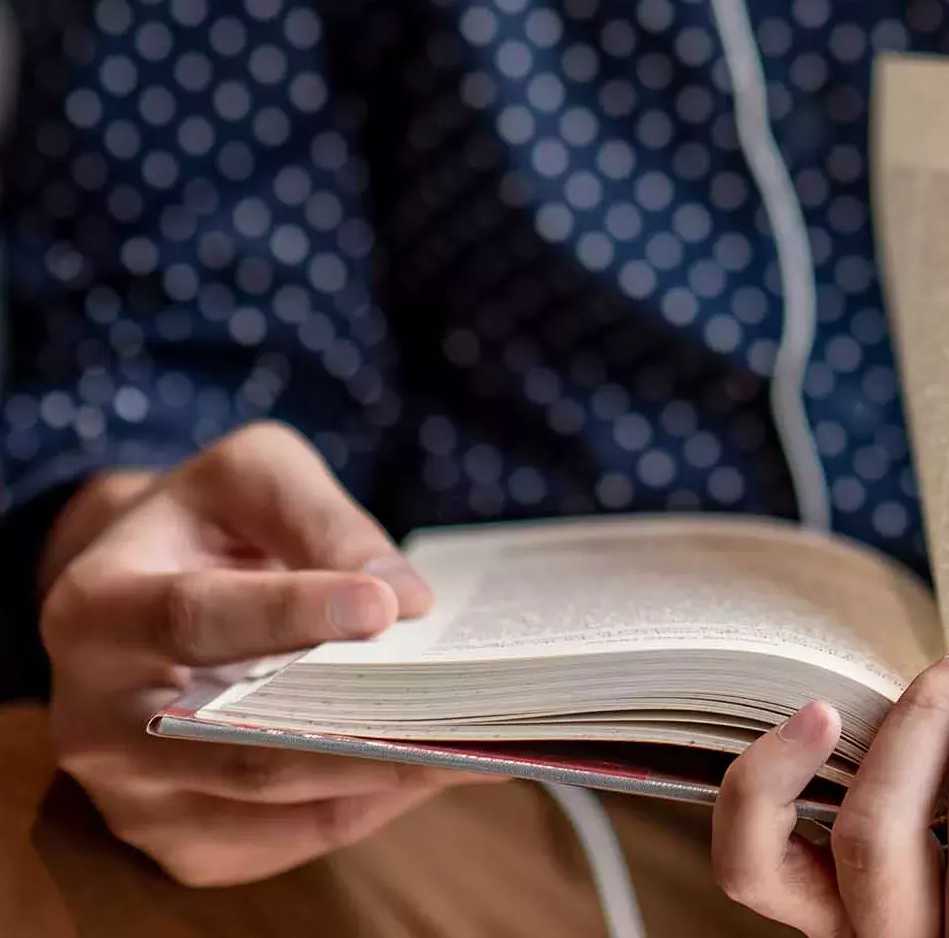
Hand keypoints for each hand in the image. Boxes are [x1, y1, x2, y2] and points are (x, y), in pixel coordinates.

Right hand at [40, 421, 492, 885]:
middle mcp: (95, 719)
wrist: (142, 593)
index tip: (386, 607)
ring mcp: (135, 796)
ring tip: (480, 737)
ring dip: (384, 772)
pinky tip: (442, 763)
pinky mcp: (184, 843)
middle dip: (358, 724)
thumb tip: (406, 597)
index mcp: (96, 610)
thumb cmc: (205, 525)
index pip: (192, 618)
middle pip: (236, 742)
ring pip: (275, 800)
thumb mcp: (250, 477)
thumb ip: (320, 519)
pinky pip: (293, 834)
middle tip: (463, 702)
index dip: (290, 614)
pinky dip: (373, 802)